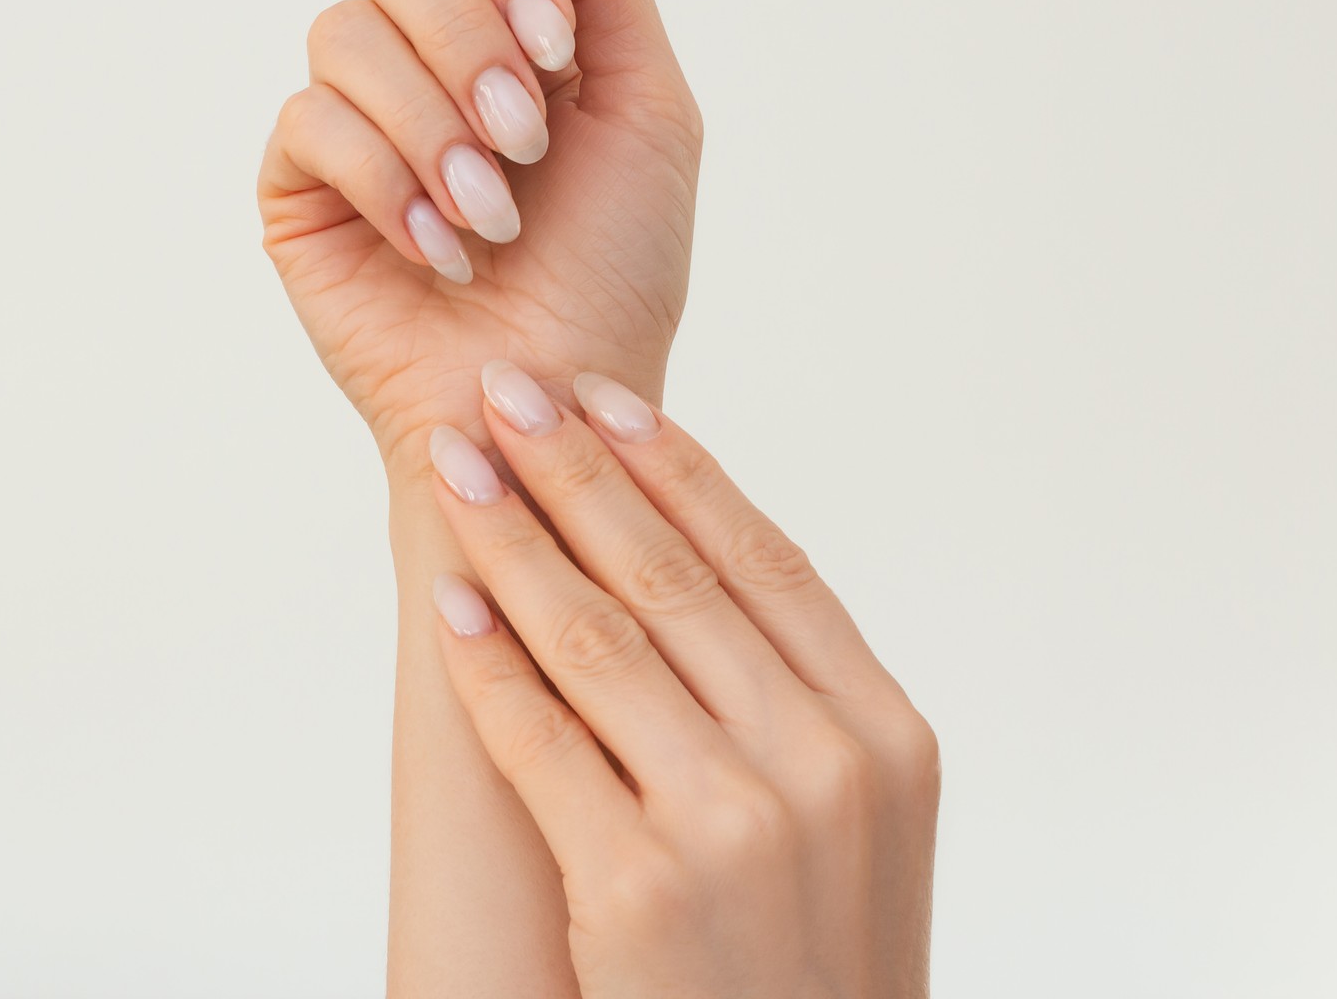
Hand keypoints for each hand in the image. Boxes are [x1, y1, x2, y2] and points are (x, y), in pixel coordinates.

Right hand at [258, 0, 701, 475]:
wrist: (559, 403)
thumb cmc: (614, 275)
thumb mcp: (645, 110)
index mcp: (507, 38)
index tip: (561, 59)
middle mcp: (424, 68)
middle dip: (469, 42)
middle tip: (523, 144)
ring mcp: (355, 127)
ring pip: (345, 32)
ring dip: (431, 121)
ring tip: (487, 215)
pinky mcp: (299, 192)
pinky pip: (307, 122)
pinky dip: (384, 179)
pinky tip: (434, 248)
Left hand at [426, 362, 939, 996]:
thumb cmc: (812, 965)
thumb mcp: (857, 827)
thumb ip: (799, 703)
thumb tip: (692, 564)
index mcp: (888, 735)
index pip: (765, 561)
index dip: (676, 467)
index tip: (604, 397)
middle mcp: (822, 765)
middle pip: (674, 576)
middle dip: (576, 470)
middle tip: (505, 393)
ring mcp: (733, 827)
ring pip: (598, 637)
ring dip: (514, 538)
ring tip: (456, 467)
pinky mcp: (637, 890)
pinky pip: (541, 742)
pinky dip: (487, 664)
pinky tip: (448, 603)